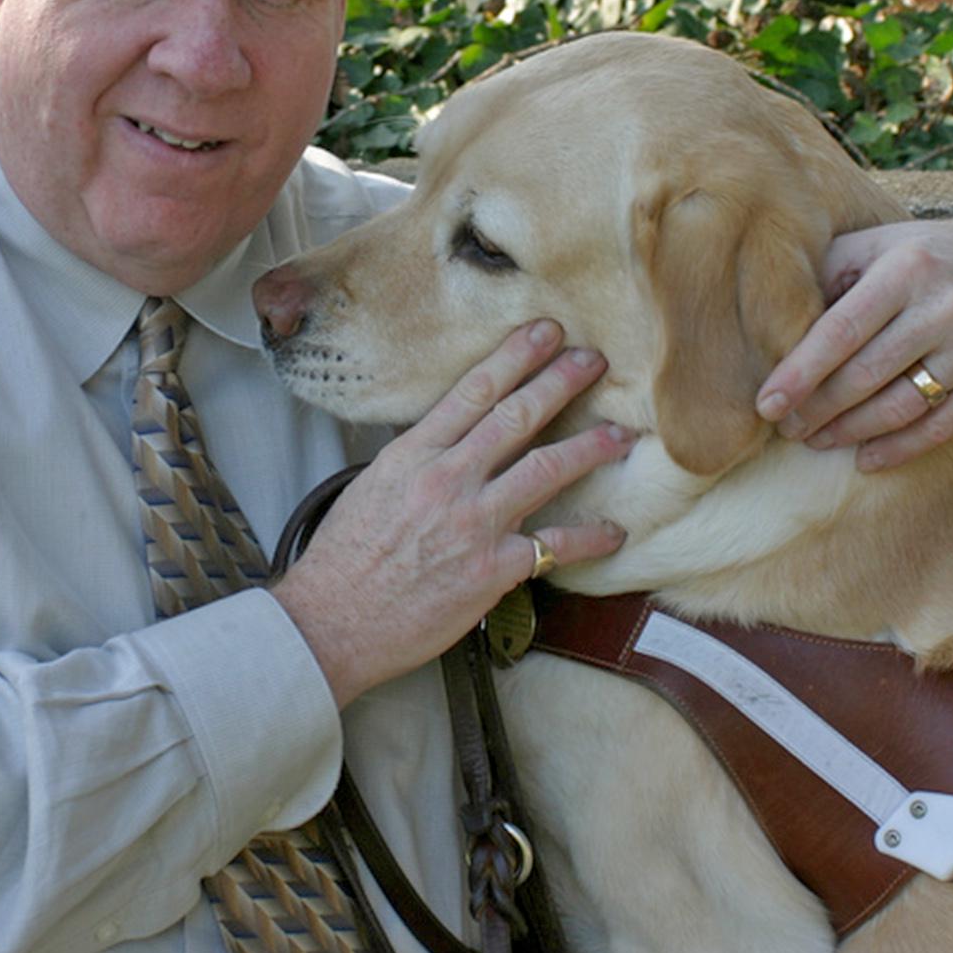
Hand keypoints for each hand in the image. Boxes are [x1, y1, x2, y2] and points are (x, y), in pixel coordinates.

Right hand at [271, 319, 631, 706]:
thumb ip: (416, 459)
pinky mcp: (493, 569)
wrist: (332, 620)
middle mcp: (447, 480)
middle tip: (593, 360)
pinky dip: (590, 537)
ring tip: (619, 434)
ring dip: (589, 447)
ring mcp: (473, 523)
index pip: (472, 391)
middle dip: (560, 381)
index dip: (515, 356)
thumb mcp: (372, 486)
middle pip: (516, 416)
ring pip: (545, 469)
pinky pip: (554, 546)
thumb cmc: (345, 559)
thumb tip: (450, 439)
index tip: (544, 332)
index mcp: (413, 455)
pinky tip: (614, 531)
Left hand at [752, 219, 952, 472]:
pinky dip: (900, 449)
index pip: (842, 329)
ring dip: (851, 432)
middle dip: (818, 408)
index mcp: (907, 267)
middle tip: (784, 428)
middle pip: (868, 373)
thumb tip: (767, 320)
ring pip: (902, 405)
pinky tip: (865, 459)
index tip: (766, 404)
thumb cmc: (918, 260)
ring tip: (815, 441)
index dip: (800, 372)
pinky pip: (942, 426)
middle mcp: (947, 305)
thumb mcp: (874, 247)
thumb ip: (825, 274)